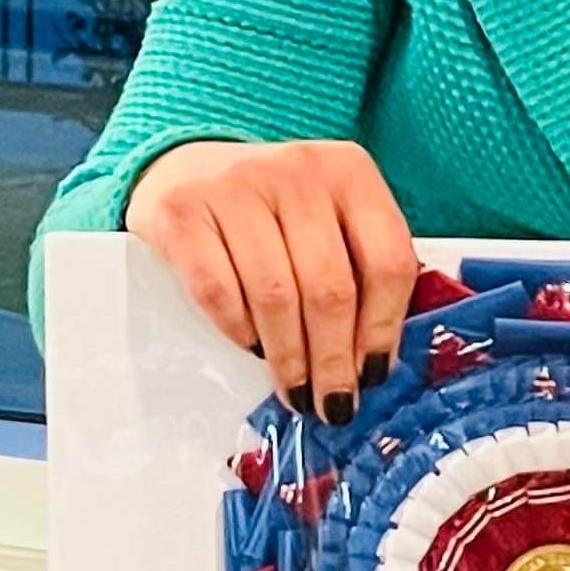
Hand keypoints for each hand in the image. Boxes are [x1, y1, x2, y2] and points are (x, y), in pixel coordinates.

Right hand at [125, 138, 417, 422]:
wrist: (185, 168)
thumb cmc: (271, 209)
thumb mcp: (328, 218)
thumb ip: (359, 268)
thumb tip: (374, 361)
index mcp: (350, 172)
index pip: (387, 261)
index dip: (384, 329)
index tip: (375, 374)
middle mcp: (297, 171)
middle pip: (330, 287)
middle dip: (333, 360)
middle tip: (332, 402)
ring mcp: (236, 185)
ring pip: (275, 295)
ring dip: (288, 357)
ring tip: (295, 389)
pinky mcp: (182, 210)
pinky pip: (218, 289)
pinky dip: (238, 330)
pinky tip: (251, 347)